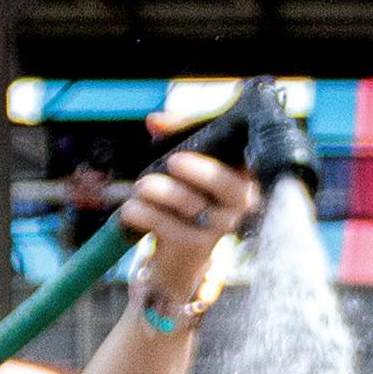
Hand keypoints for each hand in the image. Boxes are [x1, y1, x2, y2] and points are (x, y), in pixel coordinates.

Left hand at [121, 148, 262, 289]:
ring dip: (160, 192)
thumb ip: (174, 135)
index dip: (221, 147)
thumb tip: (155, 122)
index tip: (197, 144)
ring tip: (141, 187)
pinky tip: (131, 209)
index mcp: (241, 175)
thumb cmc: (188, 195)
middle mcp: (239, 202)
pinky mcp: (197, 245)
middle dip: (201, 172)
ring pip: (192, 205)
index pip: (241, 157)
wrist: (181, 250)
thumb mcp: (184, 161)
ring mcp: (219, 226)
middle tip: (173, 162)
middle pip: (228, 186)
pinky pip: (170, 227)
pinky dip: (145, 214)